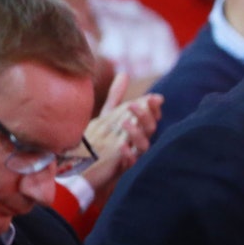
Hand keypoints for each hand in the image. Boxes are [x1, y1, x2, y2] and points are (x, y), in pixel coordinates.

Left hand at [79, 74, 163, 199]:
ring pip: (144, 146)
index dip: (154, 107)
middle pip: (151, 128)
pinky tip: (120, 146)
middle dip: (145, 116)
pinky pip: (131, 164)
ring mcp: (133, 156)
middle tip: (132, 105)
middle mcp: (139, 142)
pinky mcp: (123, 170)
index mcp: (138, 129)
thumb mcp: (109, 117)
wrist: (90, 171)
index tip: (153, 97)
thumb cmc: (103, 142)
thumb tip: (124, 73)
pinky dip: (127, 155)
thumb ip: (117, 97)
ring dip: (137, 133)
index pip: (152, 116)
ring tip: (124, 123)